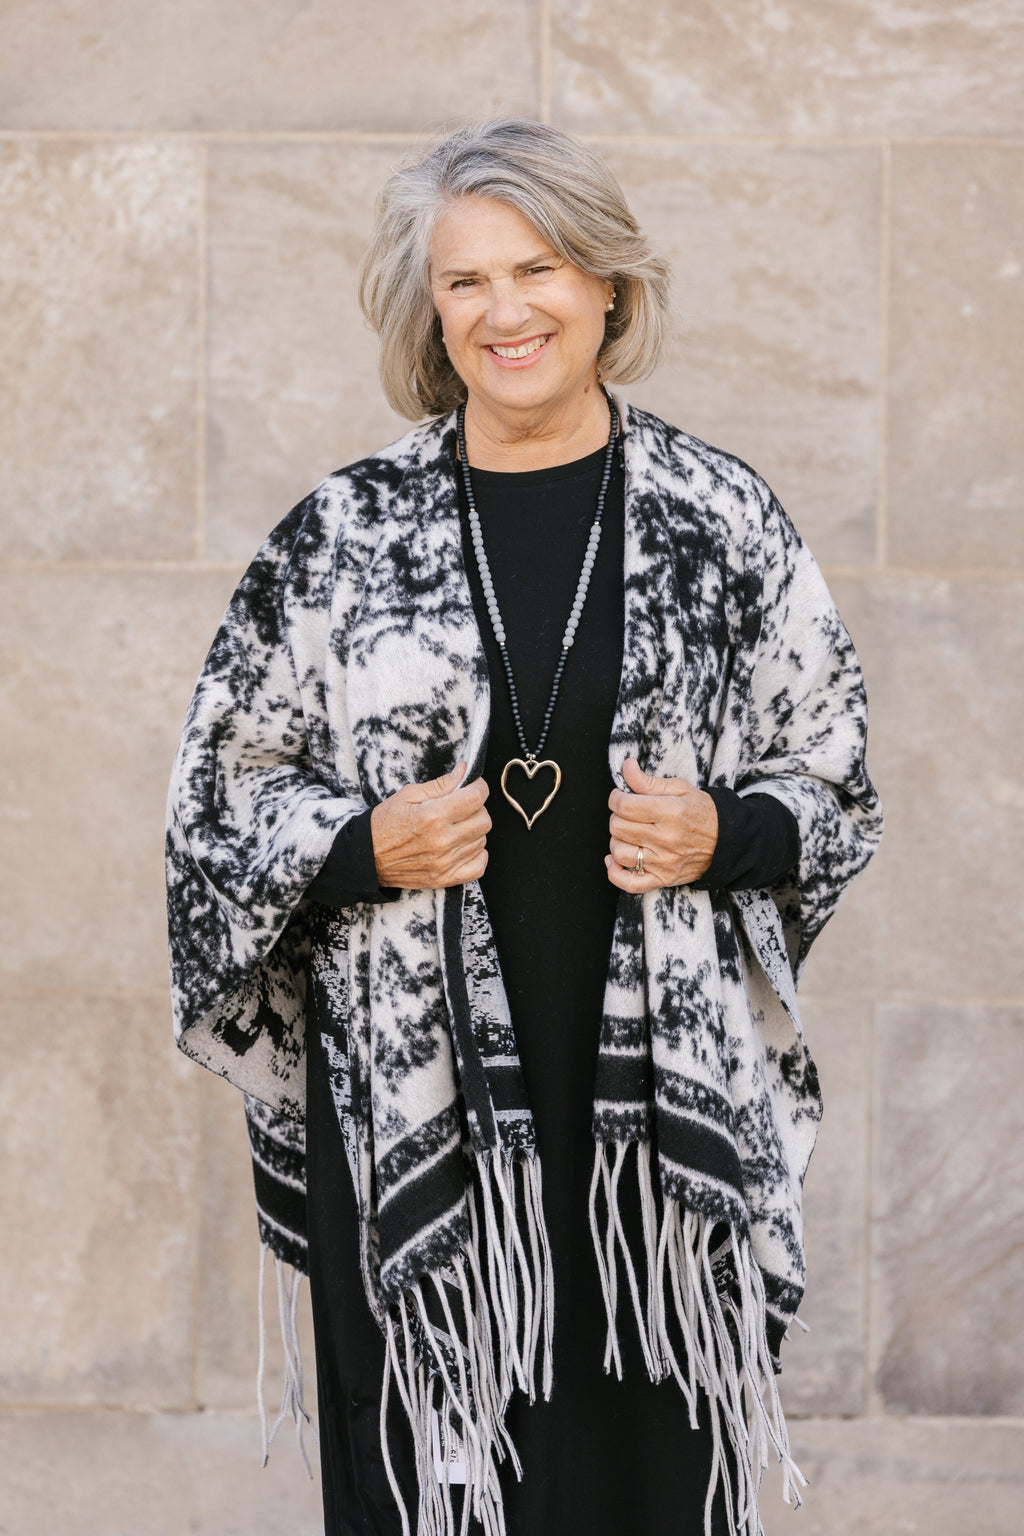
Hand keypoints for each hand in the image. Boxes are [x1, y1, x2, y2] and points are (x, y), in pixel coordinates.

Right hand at [370, 762, 490, 888]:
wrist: (367, 857)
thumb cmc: (385, 823)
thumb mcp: (408, 795)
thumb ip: (440, 784)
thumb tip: (464, 771)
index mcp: (433, 816)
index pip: (476, 798)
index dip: (479, 787)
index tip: (474, 785)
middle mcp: (442, 841)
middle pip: (484, 820)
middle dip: (476, 808)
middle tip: (461, 806)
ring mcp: (444, 863)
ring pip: (482, 841)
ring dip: (474, 831)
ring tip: (455, 827)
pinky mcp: (444, 879)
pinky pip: (479, 867)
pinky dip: (476, 855)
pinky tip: (463, 846)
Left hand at [605, 757, 717, 892]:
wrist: (728, 842)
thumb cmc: (703, 813)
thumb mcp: (680, 789)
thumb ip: (649, 781)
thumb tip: (626, 766)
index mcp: (672, 812)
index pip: (625, 806)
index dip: (615, 798)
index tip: (619, 796)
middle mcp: (667, 839)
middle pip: (618, 828)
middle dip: (617, 817)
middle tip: (628, 814)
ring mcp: (664, 862)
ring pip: (619, 852)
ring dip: (617, 840)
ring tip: (629, 833)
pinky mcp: (663, 879)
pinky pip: (629, 883)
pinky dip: (615, 873)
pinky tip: (615, 860)